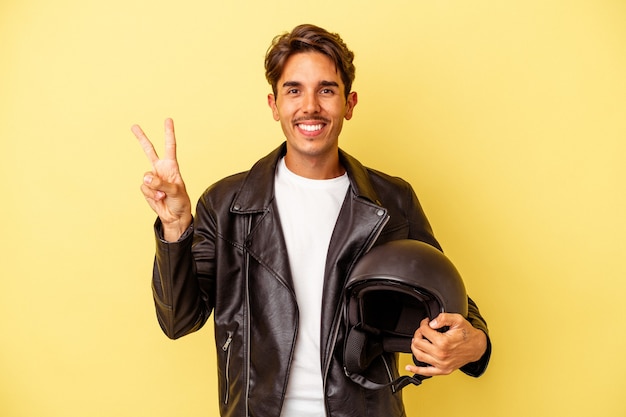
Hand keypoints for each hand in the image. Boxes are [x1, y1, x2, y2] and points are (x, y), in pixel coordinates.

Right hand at [131, 118, 191, 240]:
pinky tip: (159, 199)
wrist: (174, 216)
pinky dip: (151, 195)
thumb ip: (161, 184)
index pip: (170, 147)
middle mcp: (161, 169)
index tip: (168, 120)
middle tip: (134, 126)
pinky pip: (144, 188)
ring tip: (163, 196)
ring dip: (154, 189)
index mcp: (171, 166)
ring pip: (146, 177)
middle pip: (149, 150)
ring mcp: (152, 178)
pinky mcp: (147, 188)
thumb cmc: (180, 202)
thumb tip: (146, 177)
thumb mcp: (175, 192)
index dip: (169, 133)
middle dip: (141, 138)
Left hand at [406, 313, 486, 376]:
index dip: (423, 324)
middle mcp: (441, 355)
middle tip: (422, 330)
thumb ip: (443, 318)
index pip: (424, 331)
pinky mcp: (442, 370)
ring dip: (414, 347)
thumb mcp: (458, 320)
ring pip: (418, 355)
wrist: (477, 347)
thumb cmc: (467, 334)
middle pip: (418, 343)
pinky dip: (416, 370)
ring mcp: (441, 364)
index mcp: (443, 342)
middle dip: (418, 333)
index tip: (426, 322)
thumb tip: (431, 323)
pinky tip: (408, 367)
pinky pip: (426, 372)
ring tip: (418, 341)